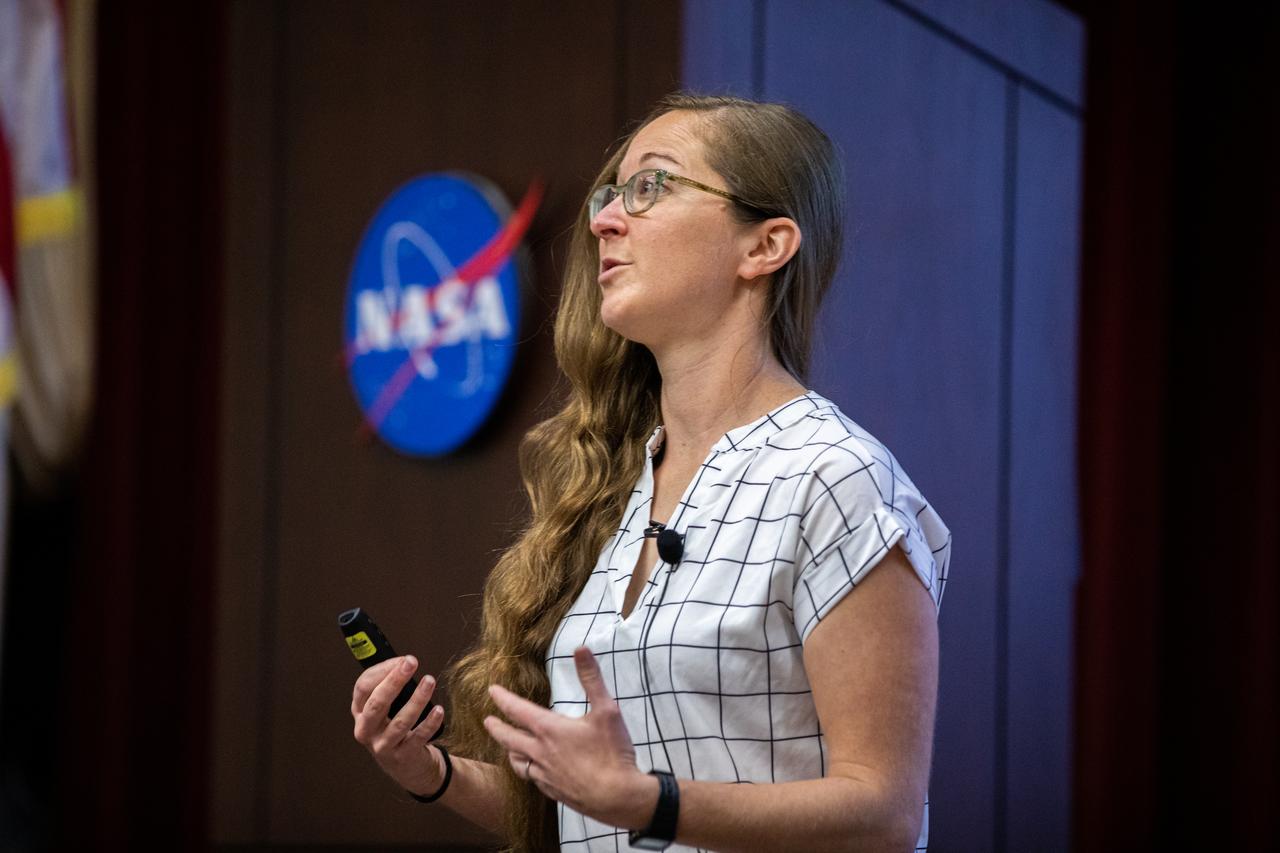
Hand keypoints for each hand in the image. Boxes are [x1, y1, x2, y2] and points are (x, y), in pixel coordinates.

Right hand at [352, 655, 446, 796]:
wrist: (406, 766)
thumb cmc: (395, 728)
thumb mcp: (384, 709)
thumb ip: (389, 687)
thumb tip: (405, 662)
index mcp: (359, 712)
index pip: (363, 687)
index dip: (382, 670)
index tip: (402, 658)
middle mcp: (366, 730)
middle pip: (377, 703)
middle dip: (395, 680)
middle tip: (412, 662)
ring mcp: (382, 746)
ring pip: (400, 721)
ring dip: (417, 699)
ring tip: (430, 681)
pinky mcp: (402, 757)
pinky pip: (418, 737)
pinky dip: (429, 723)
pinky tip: (439, 710)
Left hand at [483, 646, 657, 828]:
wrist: (618, 797)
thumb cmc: (612, 752)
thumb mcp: (607, 710)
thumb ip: (591, 678)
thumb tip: (581, 648)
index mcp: (550, 730)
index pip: (518, 710)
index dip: (503, 698)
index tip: (492, 690)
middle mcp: (541, 752)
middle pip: (509, 738)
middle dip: (496, 727)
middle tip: (487, 721)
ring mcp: (545, 774)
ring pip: (517, 761)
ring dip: (509, 750)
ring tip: (508, 746)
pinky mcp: (552, 791)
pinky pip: (532, 778)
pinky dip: (527, 770)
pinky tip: (533, 770)